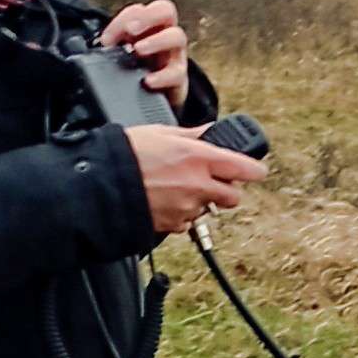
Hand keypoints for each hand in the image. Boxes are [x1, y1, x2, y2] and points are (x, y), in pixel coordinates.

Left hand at [99, 0, 191, 101]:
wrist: (148, 103)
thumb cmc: (133, 73)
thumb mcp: (120, 57)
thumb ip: (111, 48)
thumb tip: (94, 48)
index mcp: (147, 27)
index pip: (139, 10)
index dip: (122, 19)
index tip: (107, 40)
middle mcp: (164, 35)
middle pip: (166, 10)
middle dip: (147, 17)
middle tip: (131, 30)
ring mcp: (174, 55)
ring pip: (177, 36)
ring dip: (156, 40)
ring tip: (138, 50)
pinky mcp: (179, 79)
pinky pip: (177, 73)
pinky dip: (162, 76)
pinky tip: (147, 80)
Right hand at [122, 122, 267, 234]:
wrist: (101, 184)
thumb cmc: (127, 155)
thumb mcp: (161, 133)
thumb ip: (193, 135)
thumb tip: (210, 132)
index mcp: (199, 158)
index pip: (245, 169)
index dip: (255, 170)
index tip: (256, 170)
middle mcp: (198, 185)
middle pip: (233, 196)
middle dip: (228, 189)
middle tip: (213, 180)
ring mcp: (187, 208)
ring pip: (209, 208)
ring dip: (201, 200)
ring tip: (177, 187)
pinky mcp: (174, 225)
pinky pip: (188, 221)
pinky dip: (183, 213)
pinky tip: (166, 200)